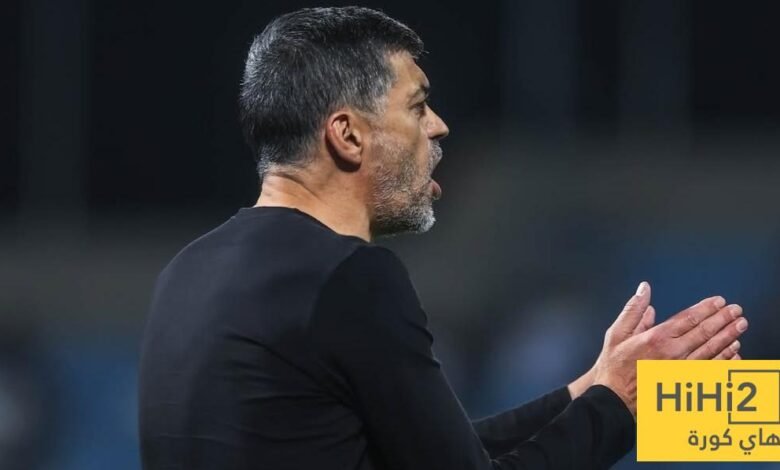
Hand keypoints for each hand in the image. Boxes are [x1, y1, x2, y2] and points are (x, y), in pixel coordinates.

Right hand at [587, 282, 746, 415]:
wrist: (615, 399)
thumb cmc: (614, 367)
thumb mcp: (617, 333)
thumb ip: (633, 310)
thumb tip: (644, 289)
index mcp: (656, 338)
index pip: (688, 318)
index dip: (706, 308)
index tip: (719, 301)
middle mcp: (673, 353)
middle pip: (704, 332)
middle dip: (723, 319)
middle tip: (736, 311)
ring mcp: (681, 370)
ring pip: (712, 350)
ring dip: (728, 337)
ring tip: (739, 327)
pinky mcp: (685, 383)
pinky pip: (710, 370)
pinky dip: (724, 360)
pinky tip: (734, 353)